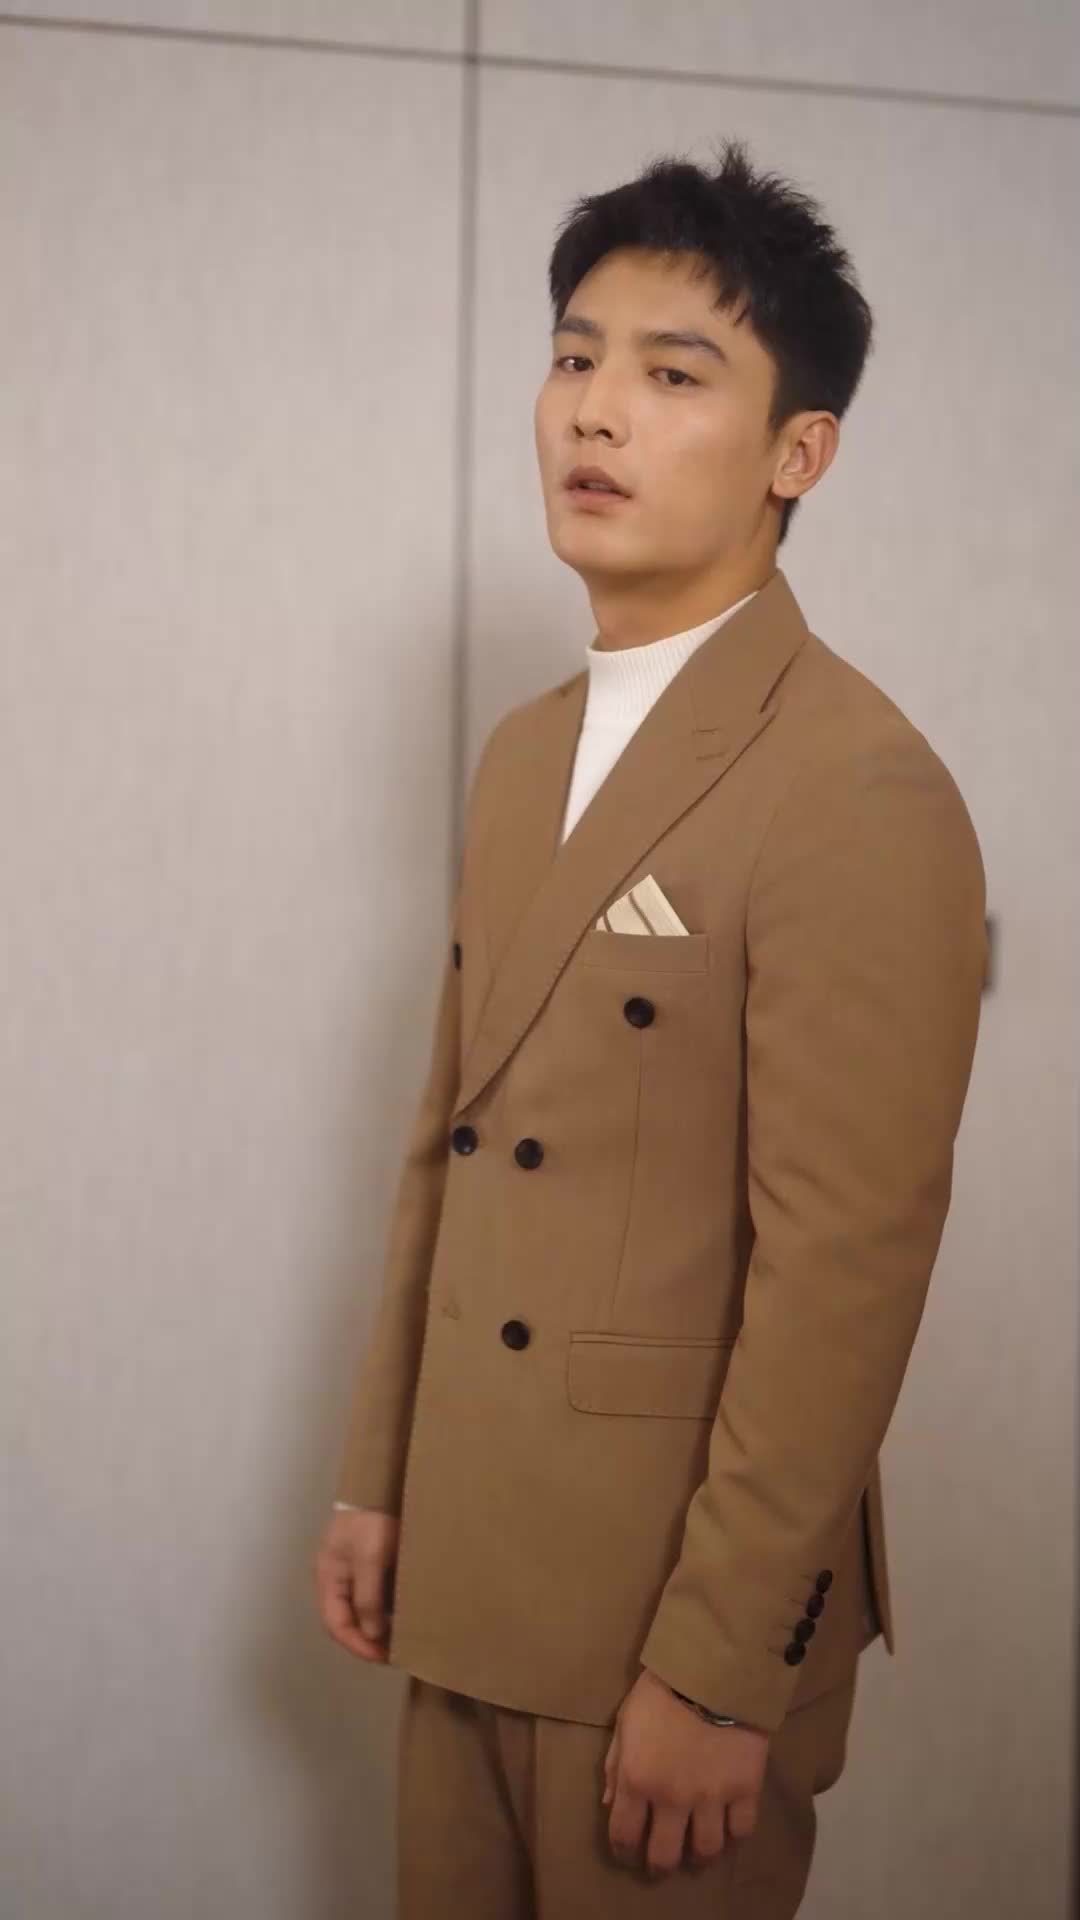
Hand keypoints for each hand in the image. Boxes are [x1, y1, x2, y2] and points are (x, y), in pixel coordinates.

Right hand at [312, 1507, 398, 1660]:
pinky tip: (402, 1613)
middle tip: (394, 1652)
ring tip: (401, 1637)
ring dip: (377, 1626)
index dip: (357, 1645)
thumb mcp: (371, 1558)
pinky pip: (372, 1595)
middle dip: (367, 1640)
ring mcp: (350, 1570)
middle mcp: (335, 1578)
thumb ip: (368, 1597)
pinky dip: (384, 1609)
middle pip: (346, 1620)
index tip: (383, 1656)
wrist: (382, 1483)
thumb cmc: (372, 1521)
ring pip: (359, 1609)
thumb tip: (373, 1634)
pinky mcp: (368, 1562)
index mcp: (328, 1578)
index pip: (335, 1625)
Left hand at [601, 1669, 767, 1878]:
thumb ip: (616, 1764)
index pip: (623, 1836)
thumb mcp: (625, 1721)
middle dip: (659, 1866)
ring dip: (698, 1857)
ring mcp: (711, 1797)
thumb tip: (610, 1803)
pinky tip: (727, 1828)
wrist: (712, 1667)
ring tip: (696, 1852)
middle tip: (661, 1863)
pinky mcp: (745, 1789)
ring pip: (706, 1851)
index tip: (626, 1854)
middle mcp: (672, 1798)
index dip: (623, 1853)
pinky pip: (742, 1830)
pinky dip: (734, 1834)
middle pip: (665, 1856)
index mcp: (637, 1781)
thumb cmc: (660, 1691)